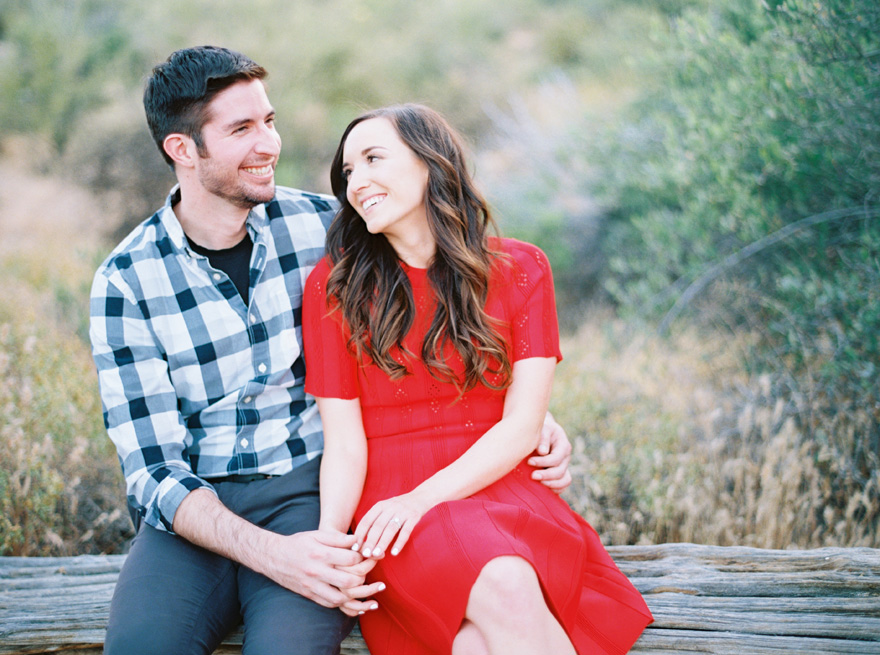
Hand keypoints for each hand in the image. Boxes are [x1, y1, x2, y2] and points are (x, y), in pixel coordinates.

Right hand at [260, 529, 379, 608]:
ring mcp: (312, 585)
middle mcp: (317, 571)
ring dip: (355, 596)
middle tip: (369, 573)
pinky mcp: (309, 594)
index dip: (363, 557)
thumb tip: (357, 540)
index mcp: (321, 553)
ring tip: (366, 591)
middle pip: (348, 581)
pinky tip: (351, 599)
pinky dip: (342, 603)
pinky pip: (329, 604)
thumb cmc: (297, 543)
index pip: (350, 559)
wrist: (273, 557)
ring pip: (340, 597)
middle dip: (363, 578)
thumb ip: (338, 537)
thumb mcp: (317, 534)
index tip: (368, 556)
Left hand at [353, 493, 429, 559]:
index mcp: (380, 505)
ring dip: (383, 542)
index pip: (367, 520)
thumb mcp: (386, 508)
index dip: (360, 534)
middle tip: (365, 554)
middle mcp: (390, 507)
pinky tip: (395, 552)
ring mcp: (403, 511)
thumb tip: (361, 540)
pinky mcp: (414, 516)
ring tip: (377, 555)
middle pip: (378, 525)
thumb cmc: (400, 507)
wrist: (422, 496)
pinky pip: (406, 531)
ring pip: (391, 529)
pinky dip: (400, 542)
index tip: (354, 547)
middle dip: (370, 540)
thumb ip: (375, 520)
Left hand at [528, 412, 572, 493]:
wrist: (543, 432)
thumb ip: (543, 438)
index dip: (543, 462)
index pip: (556, 458)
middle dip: (546, 475)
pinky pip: (563, 486)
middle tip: (532, 476)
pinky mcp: (560, 474)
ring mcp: (564, 467)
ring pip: (565, 481)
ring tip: (537, 483)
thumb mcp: (543, 429)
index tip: (529, 462)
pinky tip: (543, 488)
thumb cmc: (541, 430)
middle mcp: (566, 458)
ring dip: (551, 484)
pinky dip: (555, 489)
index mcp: (563, 446)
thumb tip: (543, 452)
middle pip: (560, 471)